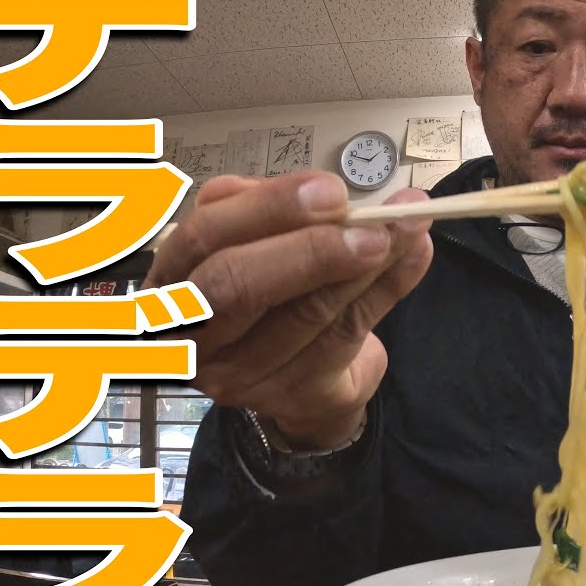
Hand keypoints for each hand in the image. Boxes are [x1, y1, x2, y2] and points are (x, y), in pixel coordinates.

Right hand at [143, 172, 432, 449]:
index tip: (331, 191)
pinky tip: (414, 258)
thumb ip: (278, 214)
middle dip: (310, 249)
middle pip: (235, 286)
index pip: (204, 238)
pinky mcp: (288, 394)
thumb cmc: (270, 294)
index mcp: (170, 278)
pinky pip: (343, 337)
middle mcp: (190, 333)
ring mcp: (236, 372)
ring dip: (367, 267)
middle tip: (373, 227)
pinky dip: (388, 290)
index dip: (268, 209)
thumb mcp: (258, 242)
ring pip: (302, 313)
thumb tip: (331, 192)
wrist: (300, 376)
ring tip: (409, 229)